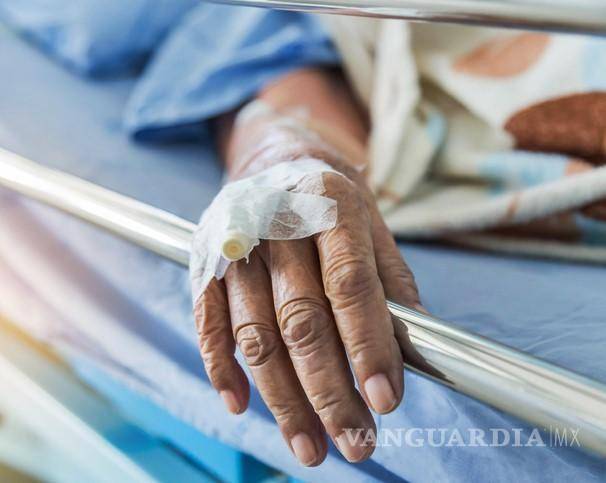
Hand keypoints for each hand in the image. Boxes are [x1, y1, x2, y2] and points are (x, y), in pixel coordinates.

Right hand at [195, 113, 420, 466]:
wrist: (276, 159)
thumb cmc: (332, 202)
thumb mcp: (374, 225)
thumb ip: (392, 284)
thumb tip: (414, 352)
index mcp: (330, 207)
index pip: (350, 285)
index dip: (368, 345)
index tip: (386, 401)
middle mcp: (277, 224)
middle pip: (302, 320)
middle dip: (329, 390)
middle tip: (354, 442)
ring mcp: (235, 245)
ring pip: (256, 334)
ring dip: (282, 398)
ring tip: (310, 446)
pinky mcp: (204, 262)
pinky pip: (208, 323)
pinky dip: (221, 368)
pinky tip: (242, 406)